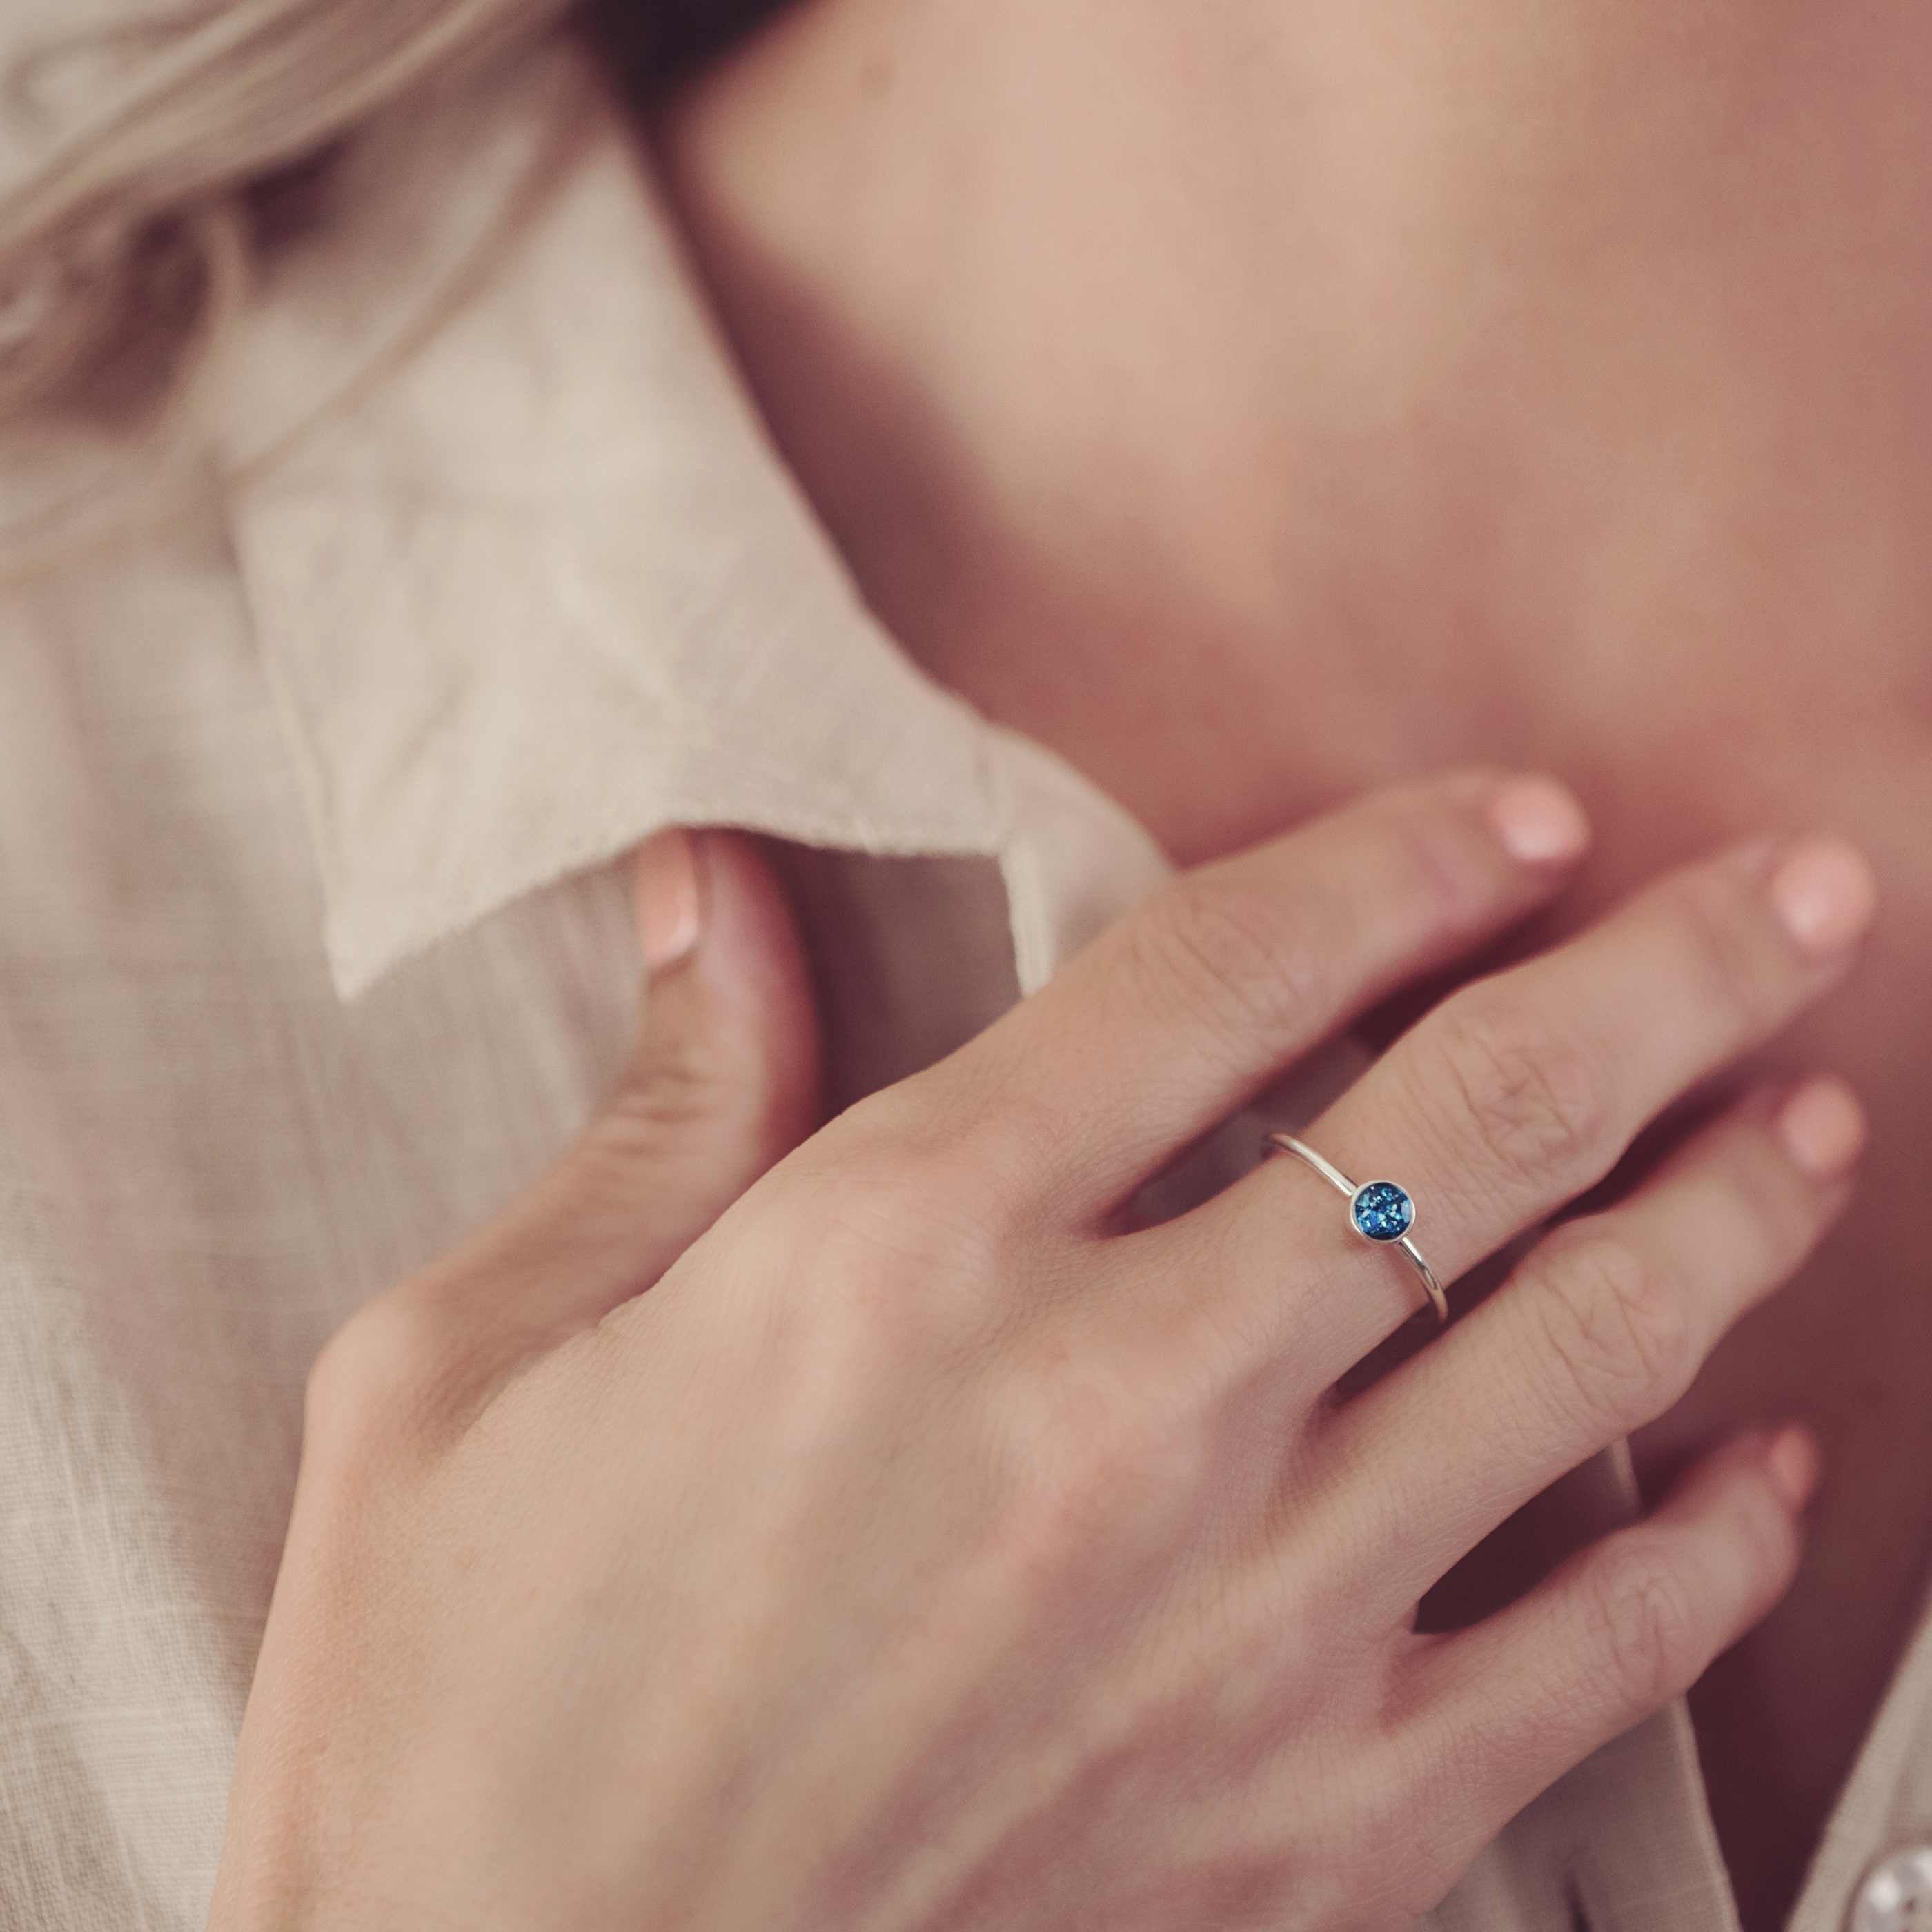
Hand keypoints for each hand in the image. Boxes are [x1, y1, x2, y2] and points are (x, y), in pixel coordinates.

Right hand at [209, 774, 1871, 1931]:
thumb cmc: (456, 1716)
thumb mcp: (463, 1372)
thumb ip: (658, 1119)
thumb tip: (718, 897)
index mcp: (900, 1254)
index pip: (1229, 978)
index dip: (1403, 864)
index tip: (1523, 817)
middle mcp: (1115, 1409)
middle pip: (1474, 1126)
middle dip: (1668, 979)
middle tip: (1806, 897)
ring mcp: (1247, 1629)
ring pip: (1578, 1355)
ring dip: (1728, 1211)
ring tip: (1819, 1120)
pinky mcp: (1311, 1838)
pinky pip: (1588, 1660)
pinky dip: (1716, 1556)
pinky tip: (1774, 1473)